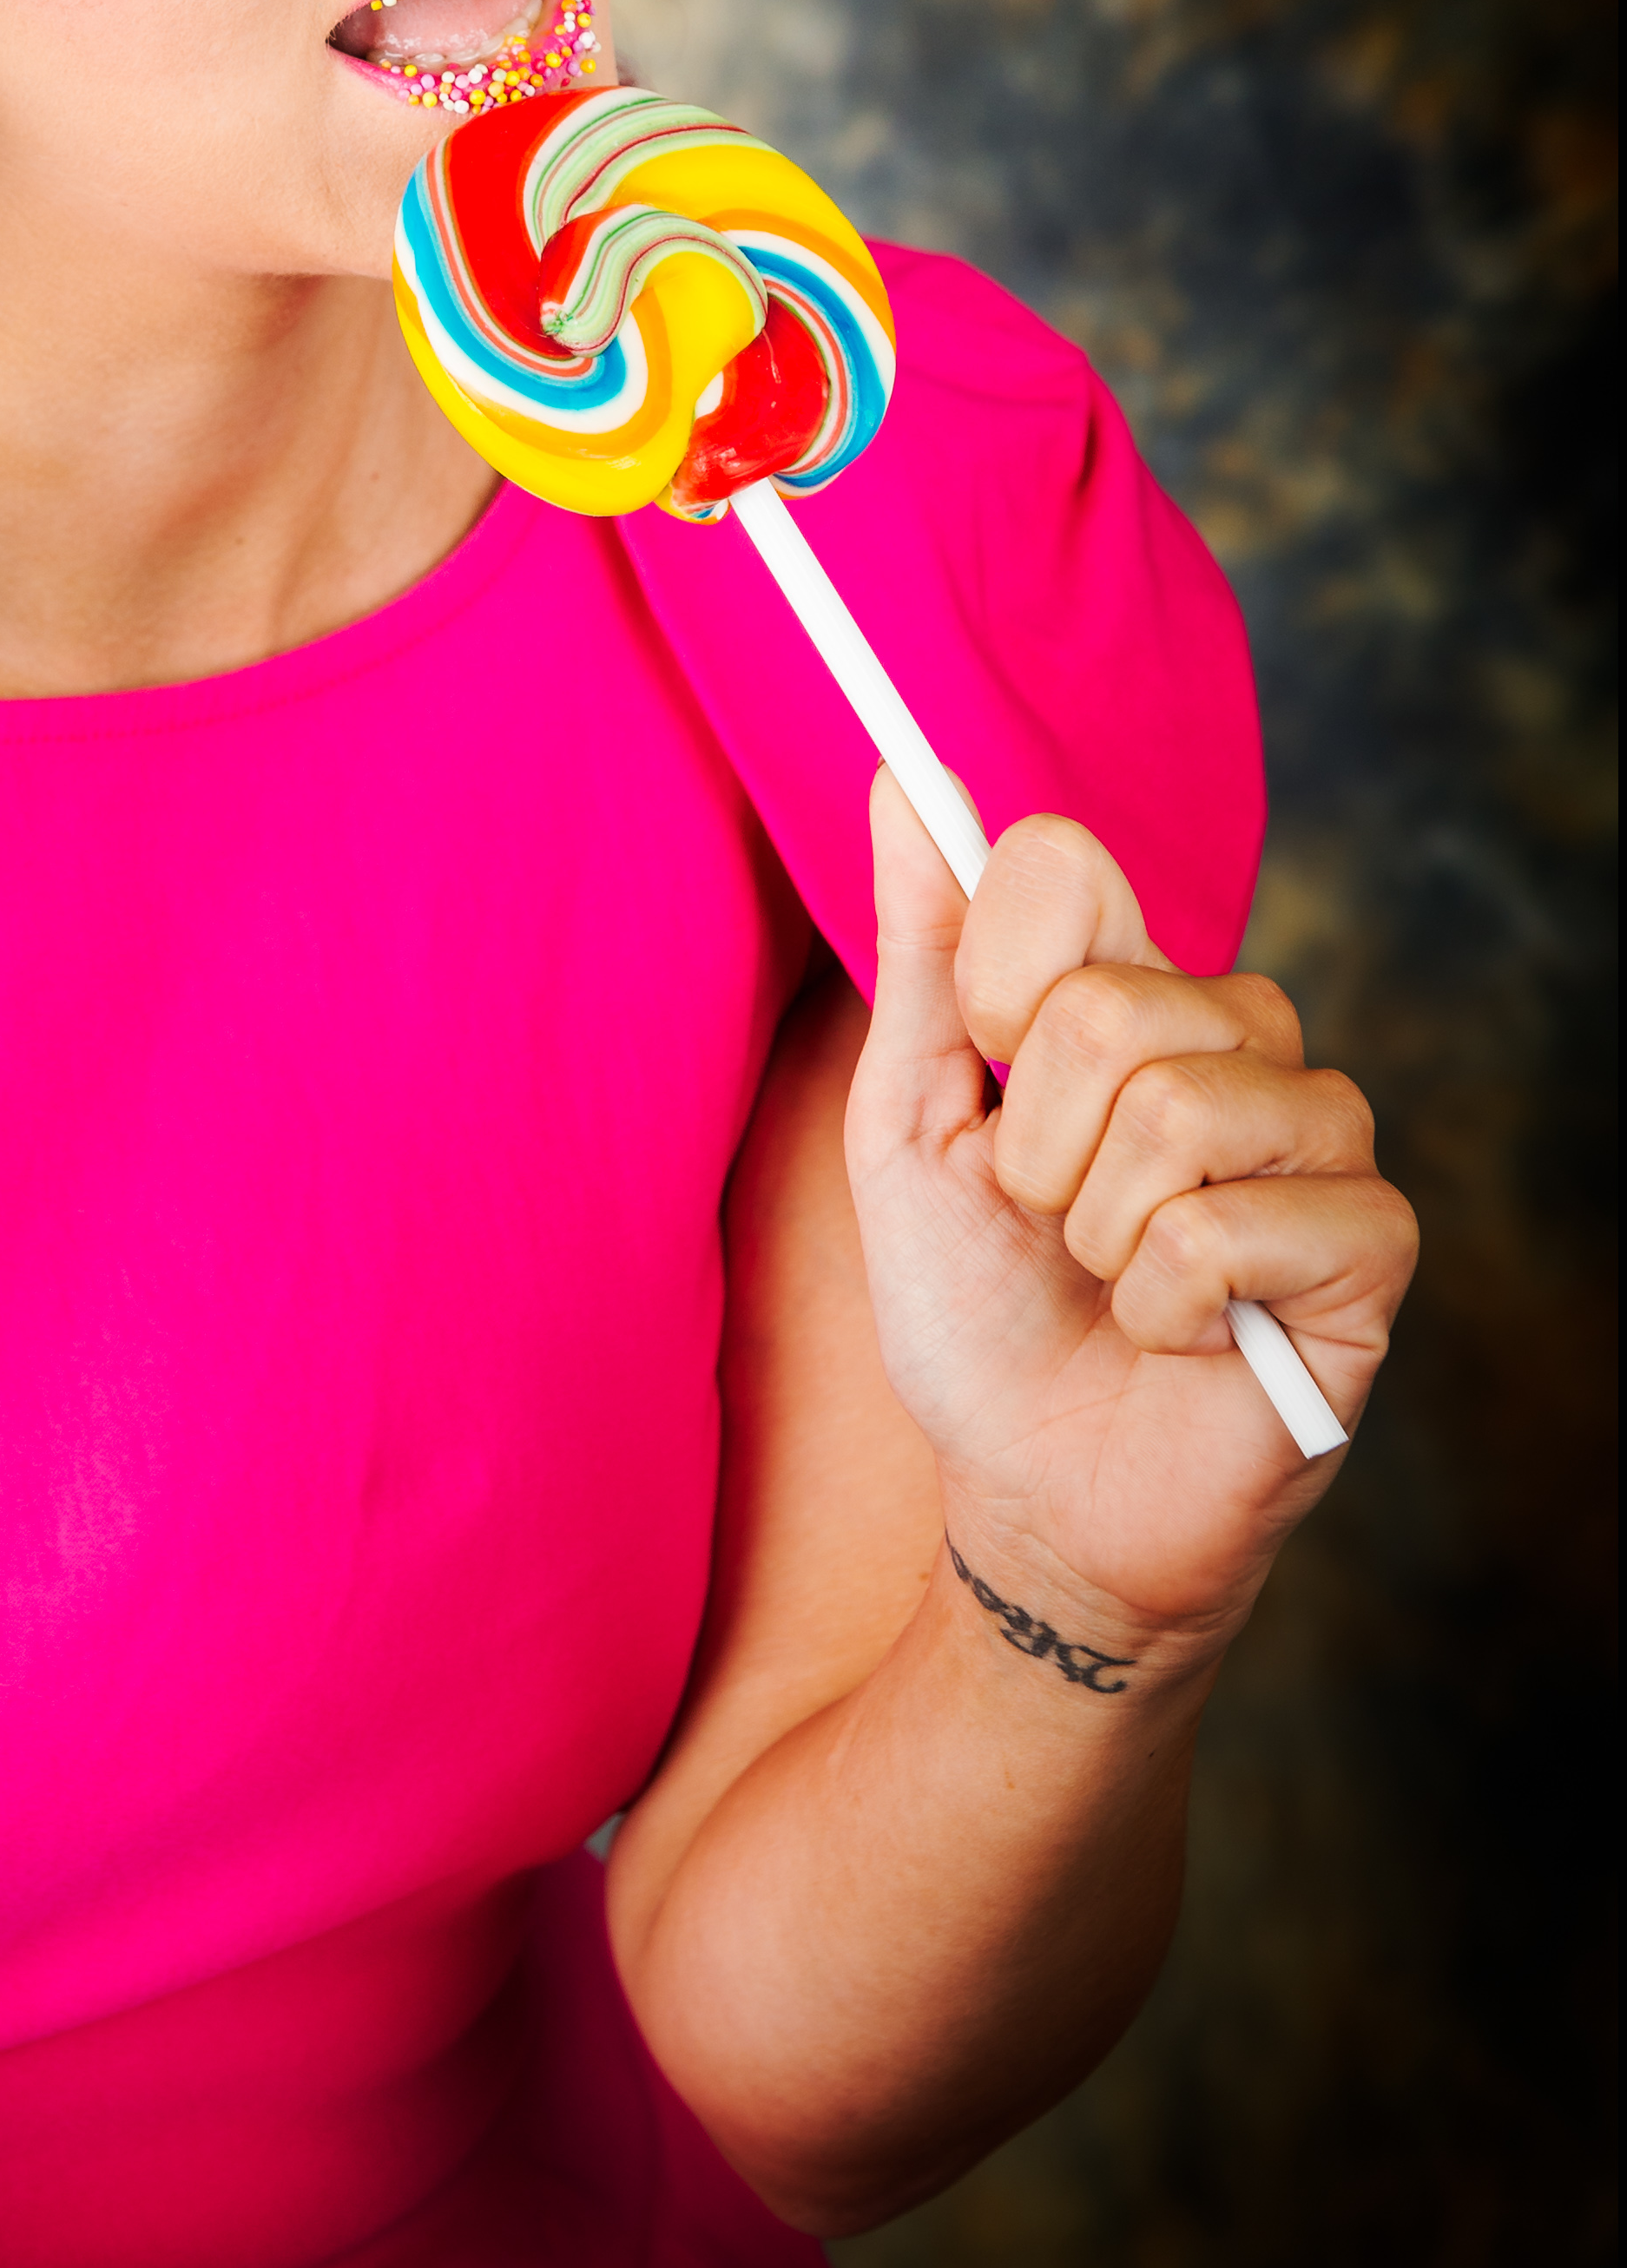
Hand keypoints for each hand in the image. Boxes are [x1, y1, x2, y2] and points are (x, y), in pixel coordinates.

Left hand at [844, 777, 1417, 1648]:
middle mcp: (1240, 1038)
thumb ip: (922, 951)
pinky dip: (1163, 1301)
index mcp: (1130, 988)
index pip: (1066, 864)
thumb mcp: (907, 1121)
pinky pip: (1228, 1227)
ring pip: (1175, 1110)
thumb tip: (900, 773)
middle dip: (1033, 1148)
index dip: (994, 968)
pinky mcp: (1367, 1247)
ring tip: (1112, 1280)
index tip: (985, 1061)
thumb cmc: (974, 1309)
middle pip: (1108, 1002)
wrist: (1030, 1493)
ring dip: (1097, 1230)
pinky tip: (1178, 1335)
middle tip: (1051, 1223)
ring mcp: (1317, 1137)